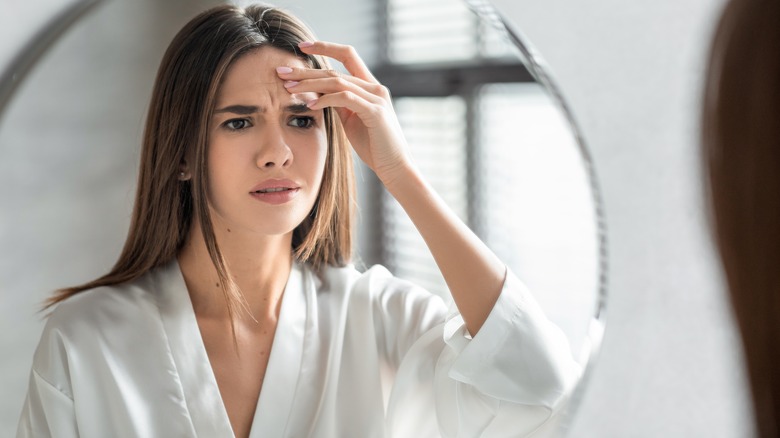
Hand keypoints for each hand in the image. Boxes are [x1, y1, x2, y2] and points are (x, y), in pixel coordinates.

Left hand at [276, 41, 411, 185]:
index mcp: (370, 86)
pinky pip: (346, 99)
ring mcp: (377, 98)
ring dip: (310, 84)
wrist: (395, 166)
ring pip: (337, 82)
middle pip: (335, 70)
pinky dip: (326, 99)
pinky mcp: (375, 112)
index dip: (324, 47)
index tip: (301, 47)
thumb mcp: (351, 120)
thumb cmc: (373, 146)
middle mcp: (375, 87)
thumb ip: (339, 104)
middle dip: (306, 71)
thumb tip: (318, 93)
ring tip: (289, 88)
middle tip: (281, 72)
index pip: (347, 55)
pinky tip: (310, 104)